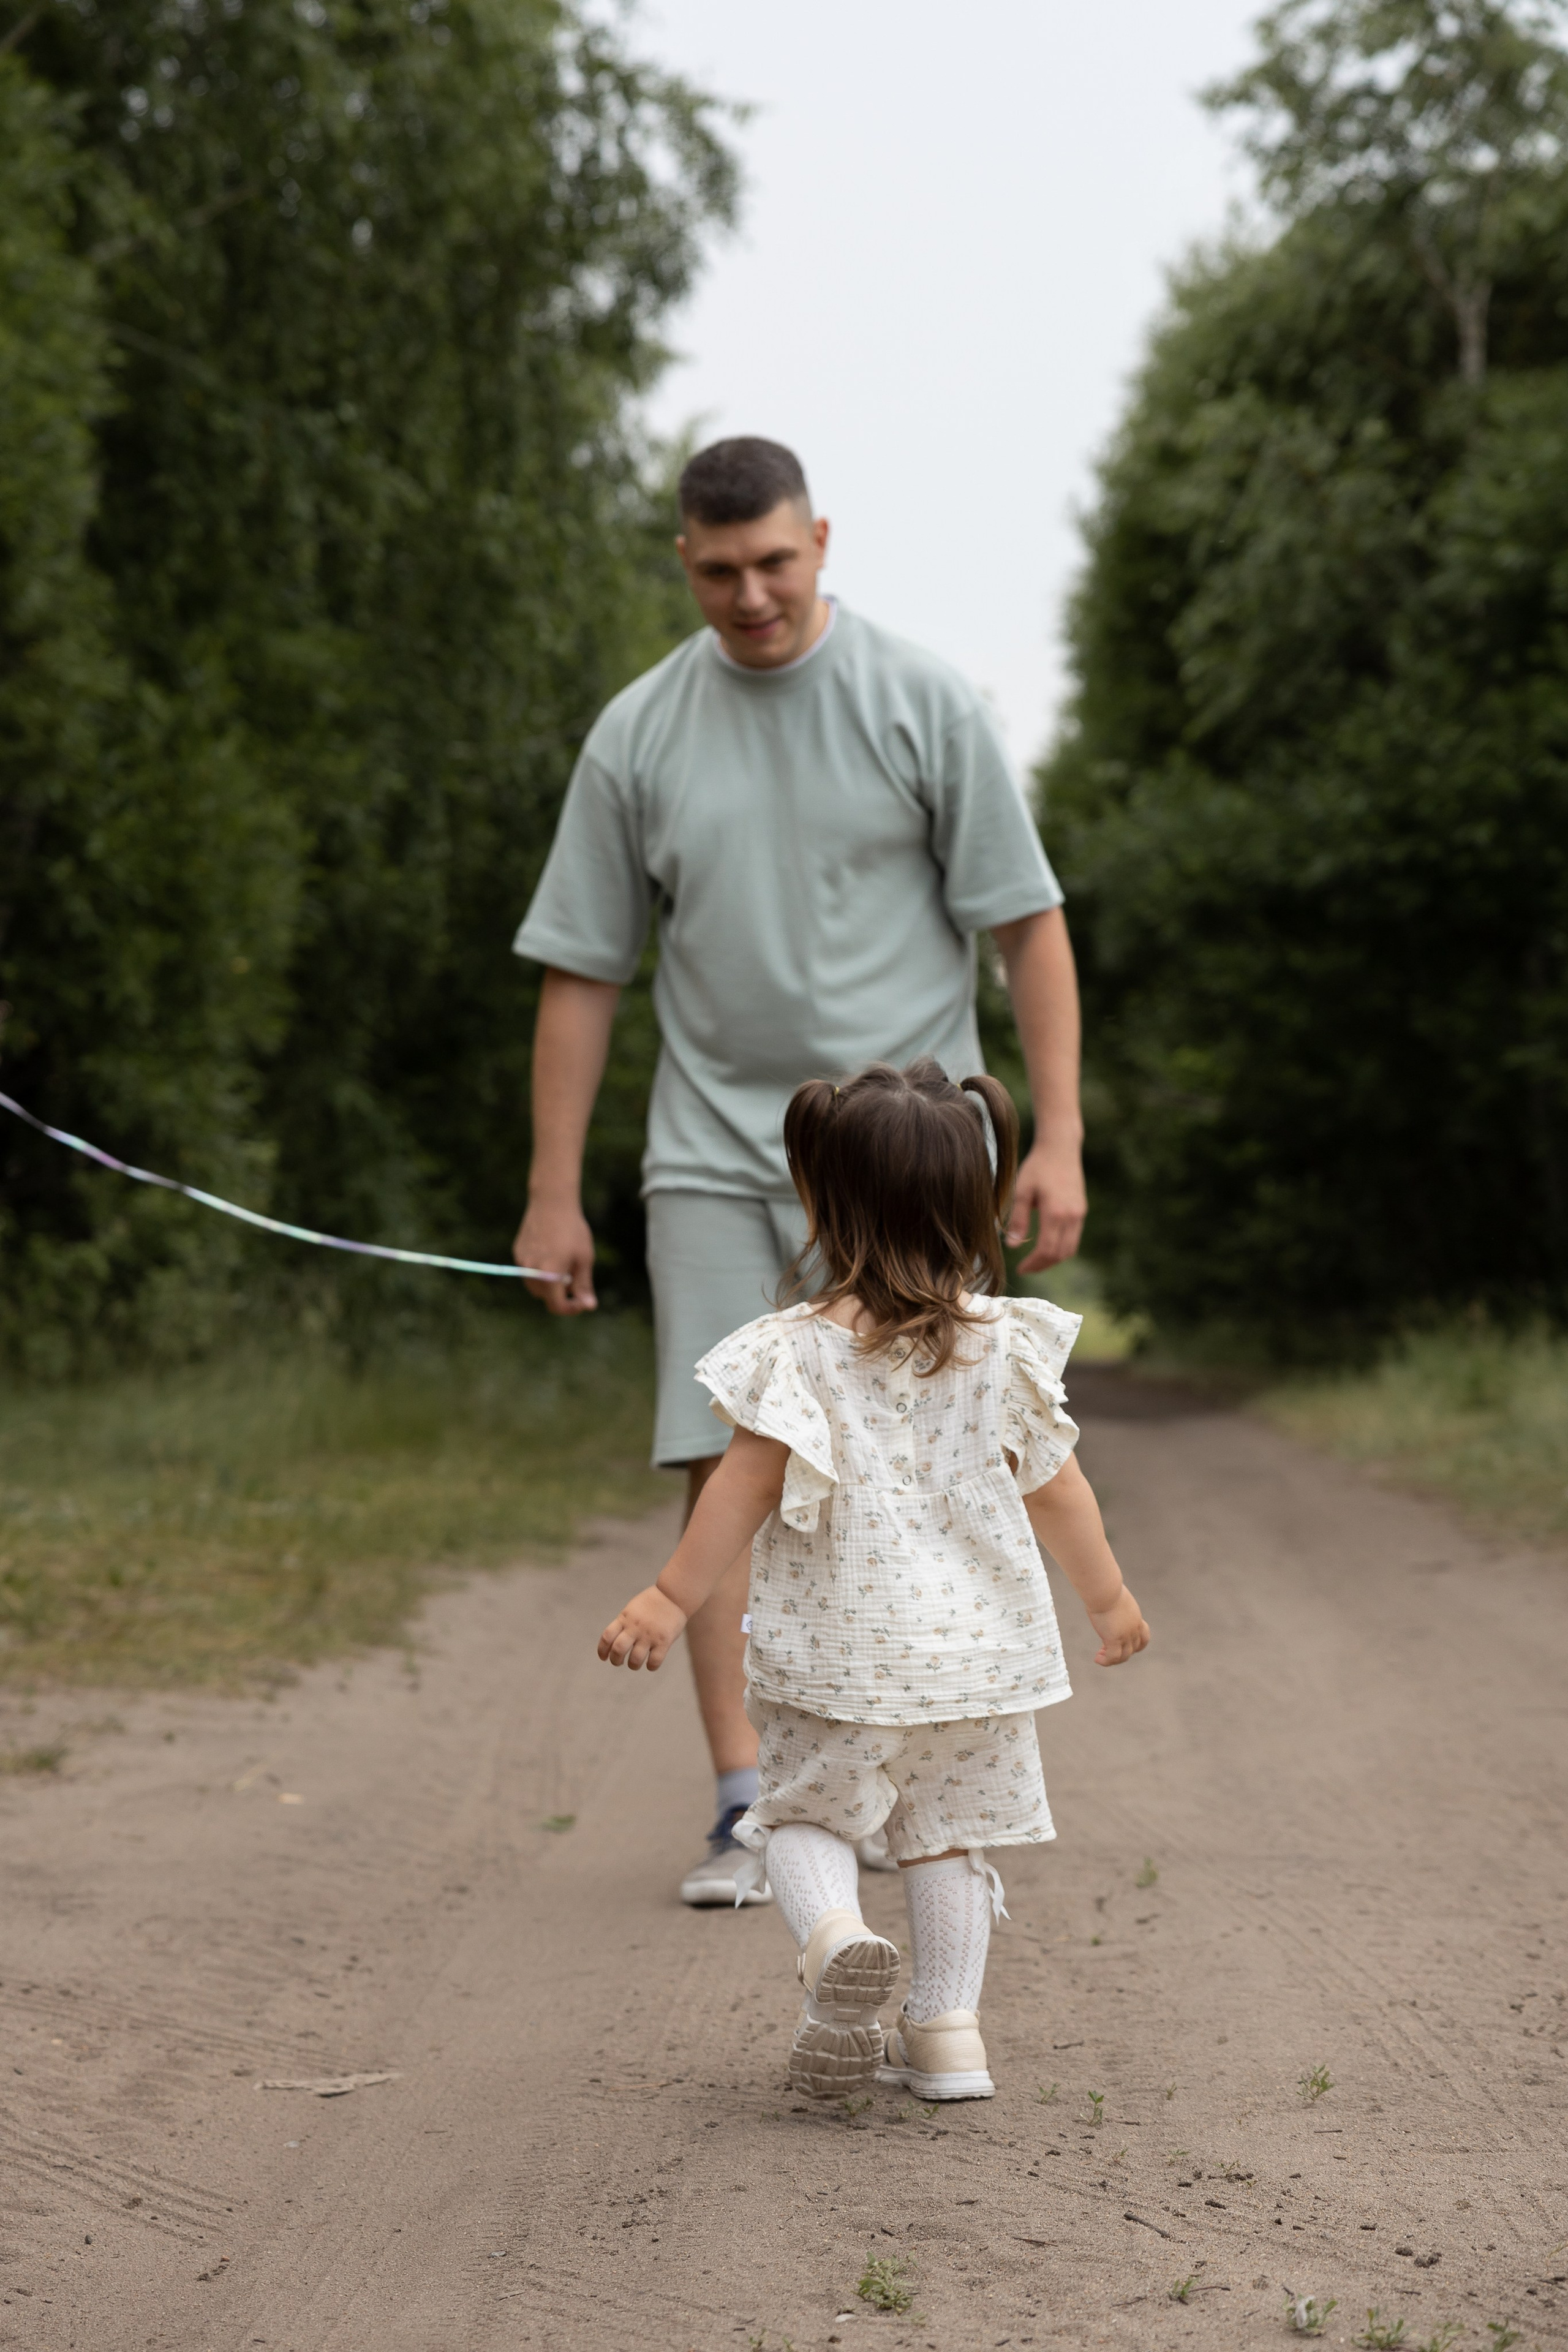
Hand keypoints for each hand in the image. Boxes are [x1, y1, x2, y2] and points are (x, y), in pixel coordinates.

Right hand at [513, 1195, 595, 1313]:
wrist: (552, 1202)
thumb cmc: (573, 1230)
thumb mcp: (584, 1259)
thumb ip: (584, 1285)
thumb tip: (589, 1306)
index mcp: (549, 1276)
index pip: (556, 1305)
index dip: (571, 1308)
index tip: (582, 1302)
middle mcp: (531, 1272)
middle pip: (545, 1296)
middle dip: (560, 1293)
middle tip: (575, 1277)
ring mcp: (521, 1262)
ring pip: (535, 1285)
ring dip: (548, 1283)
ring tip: (563, 1263)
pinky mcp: (517, 1252)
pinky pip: (528, 1270)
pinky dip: (539, 1270)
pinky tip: (552, 1251)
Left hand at [599, 1584, 687, 1671]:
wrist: (673, 1594)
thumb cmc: (652, 1602)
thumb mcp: (632, 1609)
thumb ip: (624, 1623)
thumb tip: (616, 1641)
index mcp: (625, 1618)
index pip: (607, 1637)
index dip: (602, 1650)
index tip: (603, 1657)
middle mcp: (635, 1627)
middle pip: (618, 1650)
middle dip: (616, 1661)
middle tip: (619, 1662)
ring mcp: (649, 1635)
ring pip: (635, 1659)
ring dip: (633, 1665)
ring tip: (635, 1664)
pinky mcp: (664, 1641)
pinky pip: (654, 1661)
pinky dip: (651, 1666)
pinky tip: (651, 1664)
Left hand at [1007, 1137, 1086, 1271]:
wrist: (1060, 1148)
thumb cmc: (1038, 1167)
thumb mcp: (1022, 1191)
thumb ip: (1018, 1219)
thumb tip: (1012, 1246)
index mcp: (1055, 1213)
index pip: (1046, 1250)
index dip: (1033, 1264)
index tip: (1020, 1269)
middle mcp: (1072, 1216)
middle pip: (1060, 1254)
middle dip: (1043, 1265)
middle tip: (1027, 1268)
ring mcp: (1079, 1214)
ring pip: (1070, 1248)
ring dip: (1053, 1258)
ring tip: (1036, 1259)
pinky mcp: (1081, 1210)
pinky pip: (1074, 1237)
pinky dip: (1061, 1247)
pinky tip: (1047, 1244)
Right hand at [1088, 1583, 1149, 1666]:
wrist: (1104, 1589)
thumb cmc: (1105, 1587)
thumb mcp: (1113, 1595)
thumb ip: (1112, 1601)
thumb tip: (1104, 1596)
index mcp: (1136, 1617)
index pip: (1143, 1636)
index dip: (1136, 1644)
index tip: (1122, 1642)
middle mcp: (1134, 1628)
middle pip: (1134, 1648)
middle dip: (1121, 1651)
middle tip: (1105, 1648)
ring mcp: (1125, 1635)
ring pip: (1124, 1656)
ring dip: (1112, 1659)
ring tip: (1100, 1657)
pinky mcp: (1114, 1639)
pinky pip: (1112, 1657)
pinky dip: (1106, 1661)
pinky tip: (1097, 1659)